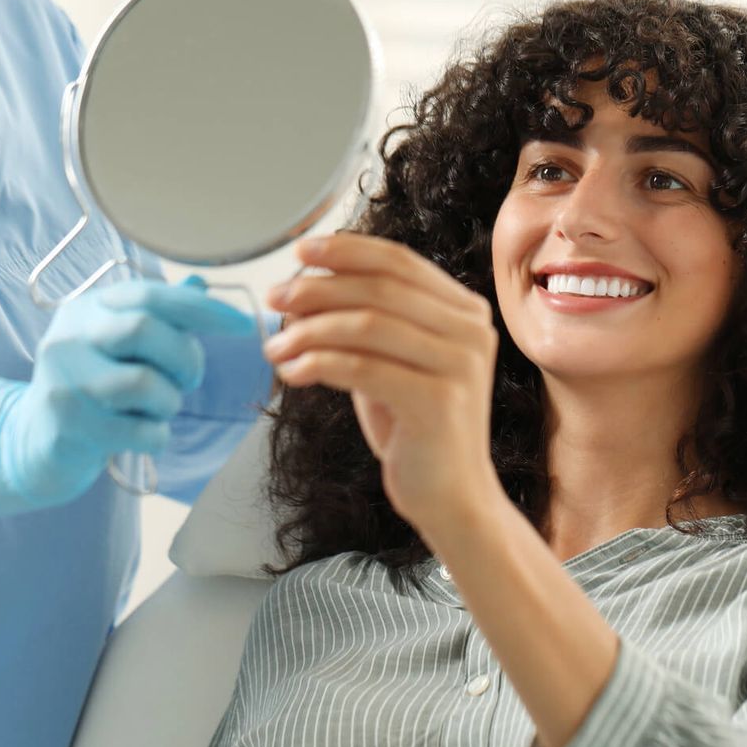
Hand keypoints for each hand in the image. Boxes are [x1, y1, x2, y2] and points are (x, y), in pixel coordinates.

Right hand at [0, 278, 255, 518]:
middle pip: (146, 330)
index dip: (203, 309)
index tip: (243, 325)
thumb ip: (160, 317)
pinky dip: (157, 435)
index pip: (151, 295)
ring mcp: (64, 381)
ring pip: (146, 385)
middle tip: (188, 378)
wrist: (34, 440)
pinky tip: (140, 433)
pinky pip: (142, 431)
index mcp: (88, 308)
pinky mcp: (68, 425)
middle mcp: (70, 337)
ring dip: (170, 402)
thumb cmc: (93, 385)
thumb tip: (201, 284)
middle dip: (186, 358)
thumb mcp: (118, 344)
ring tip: (156, 408)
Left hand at [263, 233, 501, 531]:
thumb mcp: (390, 362)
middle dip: (319, 288)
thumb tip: (298, 289)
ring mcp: (460, 365)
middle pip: (380, 289)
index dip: (347, 251)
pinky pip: (362, 368)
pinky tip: (292, 372)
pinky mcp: (439, 401)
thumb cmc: (416, 428)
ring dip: (309, 331)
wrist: (451, 495)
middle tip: (275, 298)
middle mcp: (471, 331)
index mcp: (466, 312)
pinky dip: (317, 364)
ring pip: (367, 325)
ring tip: (275, 347)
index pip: (400, 262)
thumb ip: (360, 324)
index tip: (301, 253)